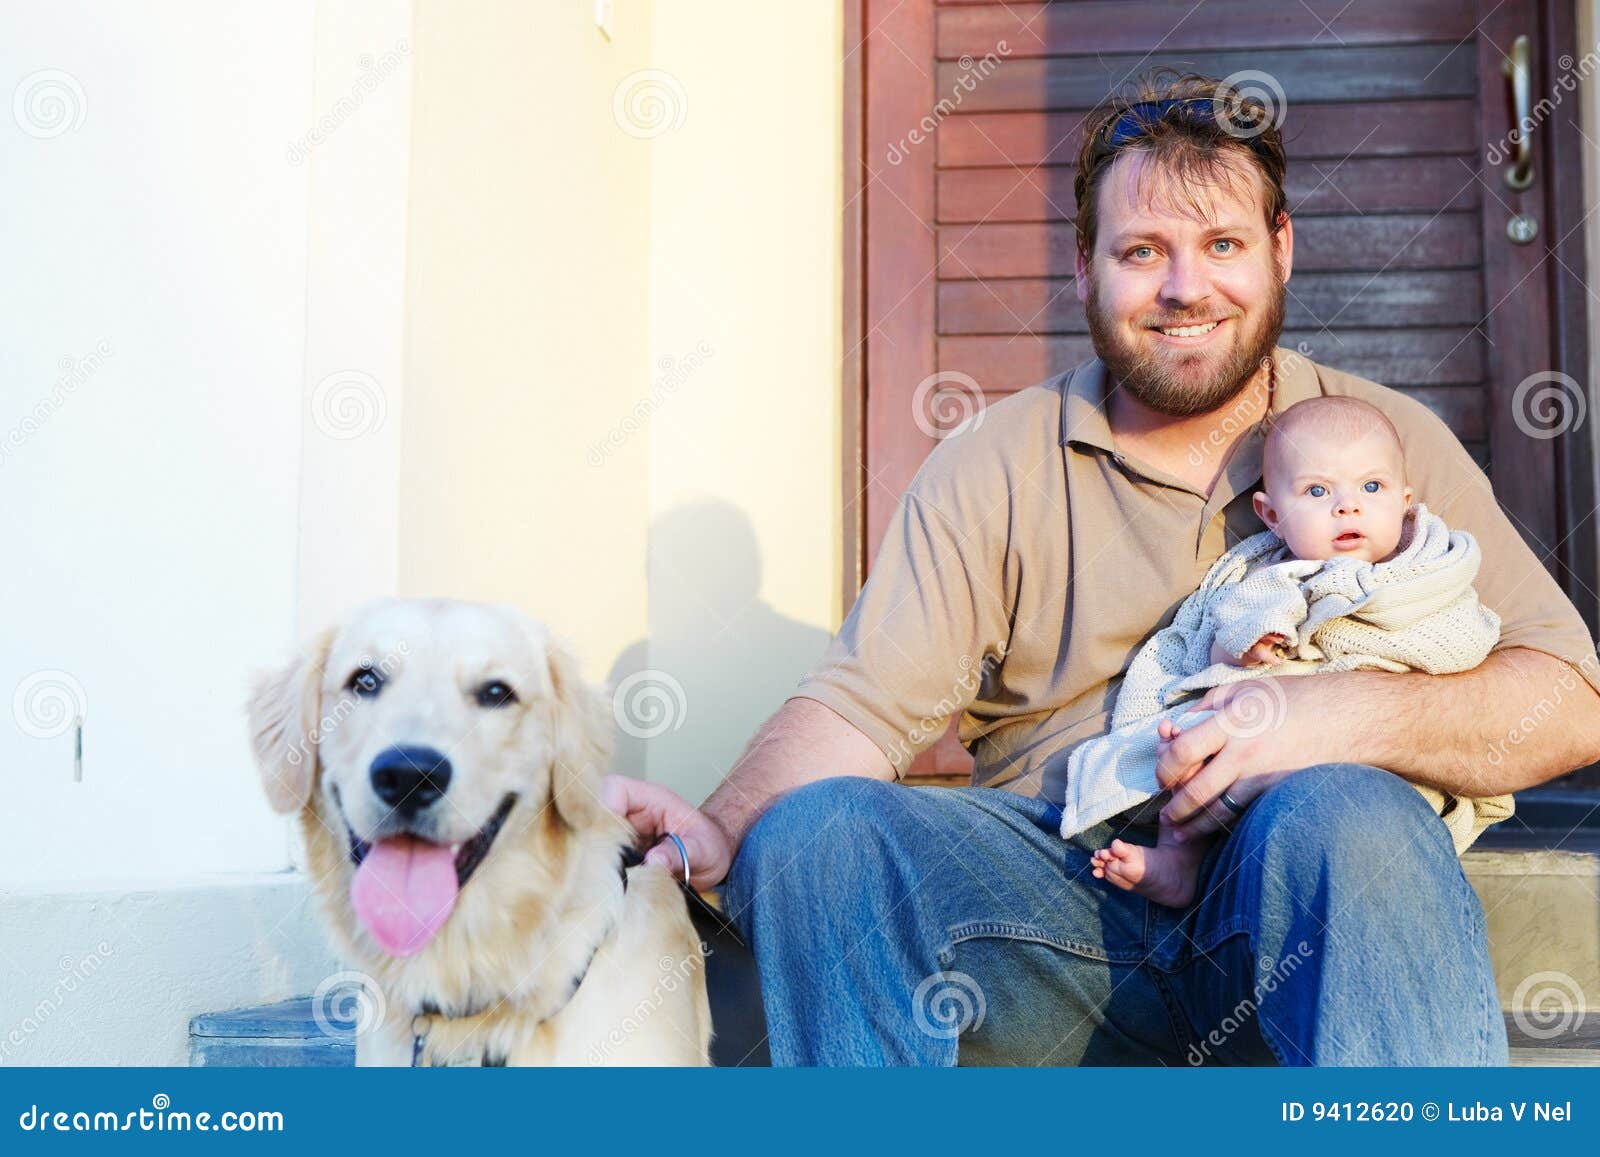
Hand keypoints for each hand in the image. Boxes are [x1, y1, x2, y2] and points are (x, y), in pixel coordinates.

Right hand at [600, 774, 733, 889]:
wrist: (712, 862)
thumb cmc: (709, 845)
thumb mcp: (702, 850)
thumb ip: (680, 854)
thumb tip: (654, 861)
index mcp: (649, 799)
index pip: (614, 789)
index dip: (603, 807)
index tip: (605, 836)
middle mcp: (630, 813)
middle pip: (593, 814)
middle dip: (593, 839)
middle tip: (604, 866)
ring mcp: (621, 834)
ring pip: (591, 837)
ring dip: (595, 858)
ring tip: (608, 879)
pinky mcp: (618, 854)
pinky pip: (600, 858)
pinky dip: (601, 872)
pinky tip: (608, 887)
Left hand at [1153, 676, 1332, 841]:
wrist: (1344, 718)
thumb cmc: (1290, 698)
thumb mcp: (1243, 690)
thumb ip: (1206, 707)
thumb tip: (1177, 727)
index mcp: (1230, 723)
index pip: (1182, 752)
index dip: (1164, 768)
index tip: (1161, 776)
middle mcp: (1245, 753)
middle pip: (1196, 791)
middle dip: (1175, 808)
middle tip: (1165, 815)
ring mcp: (1264, 776)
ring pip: (1220, 811)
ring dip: (1195, 825)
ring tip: (1181, 831)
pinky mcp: (1279, 791)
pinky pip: (1245, 813)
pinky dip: (1226, 824)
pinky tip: (1214, 827)